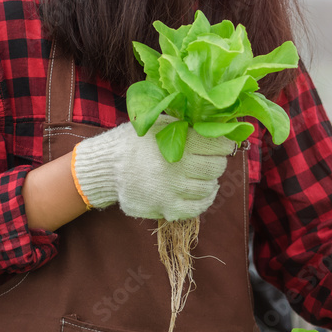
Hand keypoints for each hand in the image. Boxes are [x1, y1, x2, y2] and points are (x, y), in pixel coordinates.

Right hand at [71, 116, 234, 220]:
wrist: (106, 167)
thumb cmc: (134, 142)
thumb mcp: (158, 124)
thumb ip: (185, 125)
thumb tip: (216, 124)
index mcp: (177, 142)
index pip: (216, 145)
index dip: (225, 145)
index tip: (225, 145)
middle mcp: (177, 166)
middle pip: (216, 167)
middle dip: (218, 162)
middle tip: (212, 159)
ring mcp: (172, 189)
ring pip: (208, 187)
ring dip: (210, 181)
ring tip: (204, 175)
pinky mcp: (166, 206)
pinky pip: (197, 208)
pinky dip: (205, 200)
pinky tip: (203, 192)